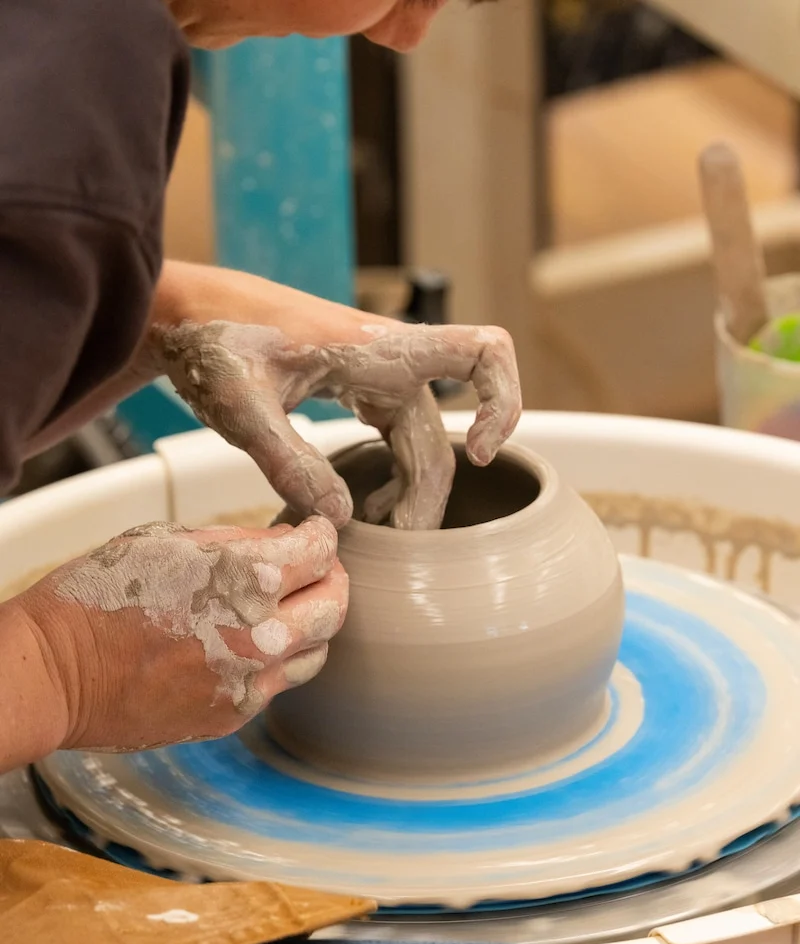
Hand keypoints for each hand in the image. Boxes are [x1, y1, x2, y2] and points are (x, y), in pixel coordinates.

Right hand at [12, 518, 346, 752]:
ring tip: (284, 611)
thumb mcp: (168, 542)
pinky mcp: (233, 715)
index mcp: (247, 578)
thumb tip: (284, 541)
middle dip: (332, 580)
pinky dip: (274, 663)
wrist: (57, 674)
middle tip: (316, 570)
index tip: (314, 534)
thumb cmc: (99, 596)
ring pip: (316, 652)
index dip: (321, 536)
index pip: (321, 552)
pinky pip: (277, 686)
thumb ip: (237, 542)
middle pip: (335, 606)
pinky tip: (246, 645)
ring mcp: (250, 681)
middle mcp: (261, 634)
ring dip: (309, 627)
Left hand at [146, 265, 521, 530]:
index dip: (503, 400)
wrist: (184, 313)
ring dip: (410, 495)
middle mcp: (387, 360)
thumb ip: (290, 461)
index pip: (481, 350)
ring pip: (420, 445)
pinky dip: (391, 479)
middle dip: (428, 497)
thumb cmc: (211, 340)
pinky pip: (396, 439)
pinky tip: (361, 511)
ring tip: (379, 538)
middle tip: (397, 548)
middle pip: (440, 436)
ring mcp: (374, 376)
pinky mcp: (357, 390)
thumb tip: (342, 517)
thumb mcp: (241, 408)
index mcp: (375, 348)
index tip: (479, 453)